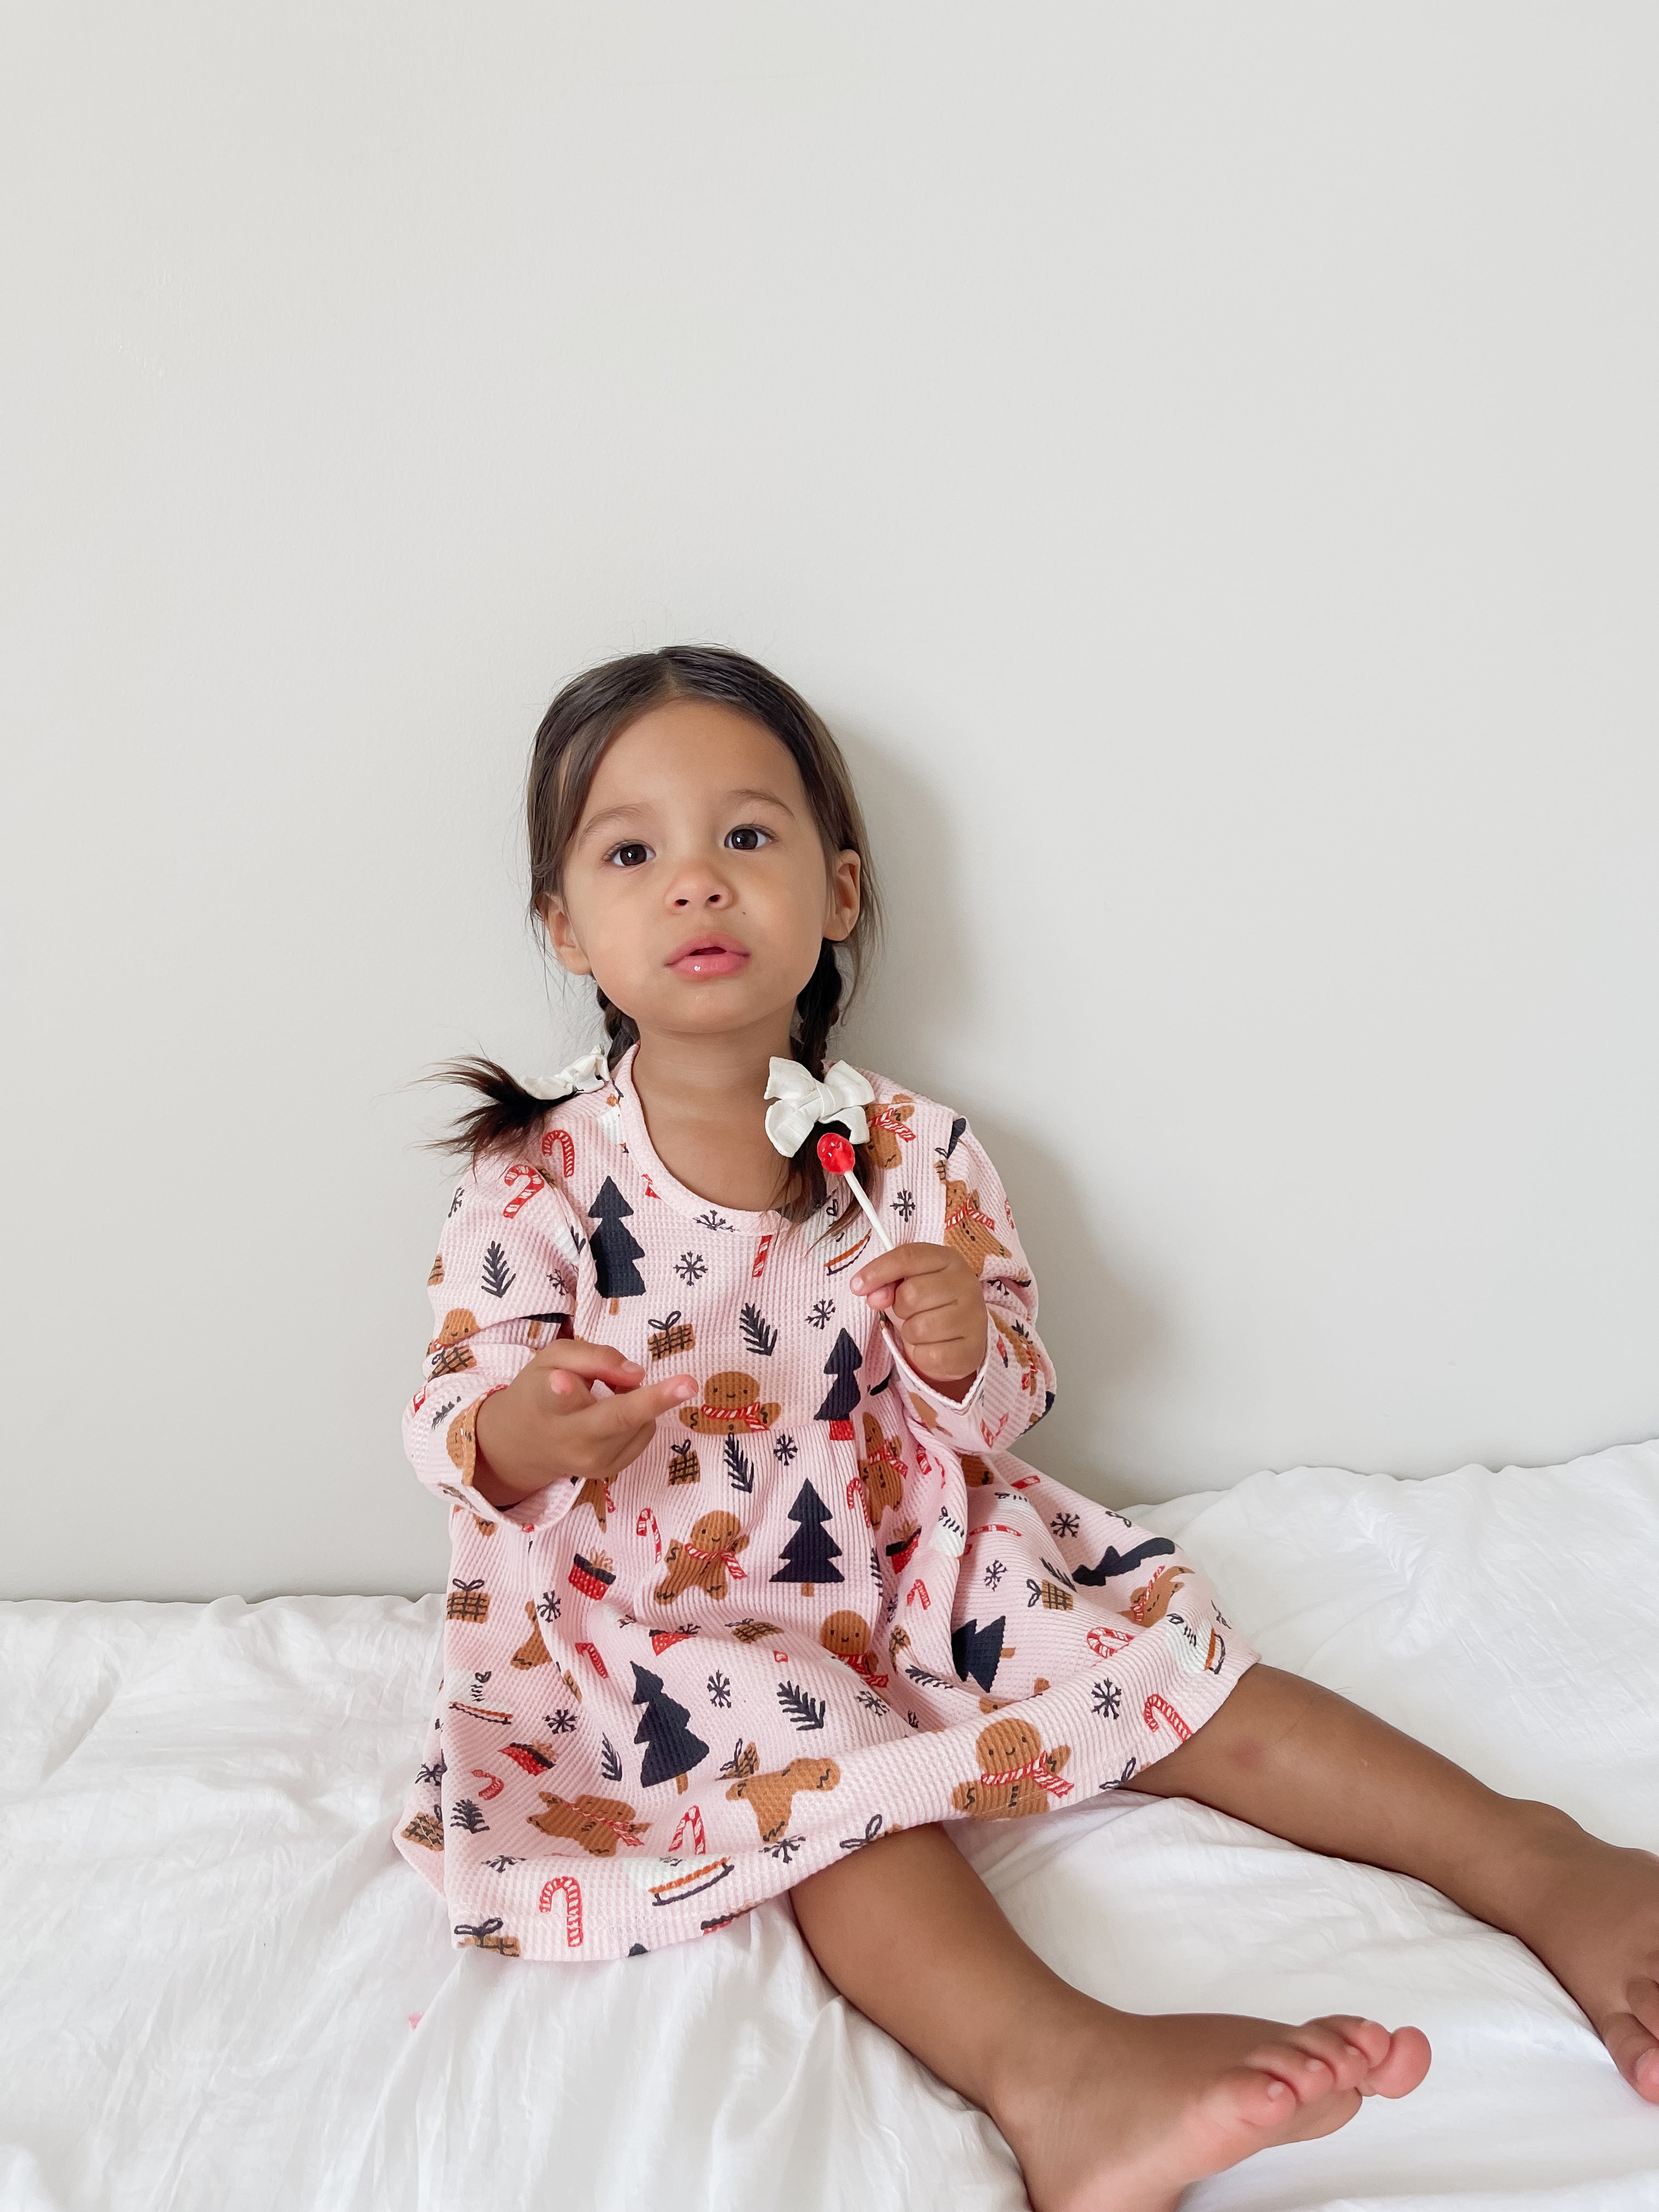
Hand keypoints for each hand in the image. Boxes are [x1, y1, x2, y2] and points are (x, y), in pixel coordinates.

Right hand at [473, 1337, 695, 1503]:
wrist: (523, 1448)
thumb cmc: (539, 1392)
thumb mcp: (552, 1359)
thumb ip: (591, 1357)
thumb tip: (636, 1373)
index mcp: (545, 1405)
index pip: (555, 1399)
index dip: (562, 1390)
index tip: (561, 1381)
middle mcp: (570, 1440)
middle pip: (614, 1419)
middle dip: (652, 1400)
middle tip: (689, 1383)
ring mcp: (594, 1461)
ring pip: (637, 1420)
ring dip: (637, 1397)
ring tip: (611, 1390)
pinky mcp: (612, 1471)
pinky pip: (643, 1432)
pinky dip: (639, 1415)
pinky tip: (613, 1410)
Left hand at [849, 1242, 987, 1398]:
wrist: (960, 1338)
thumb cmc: (929, 1305)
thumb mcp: (906, 1285)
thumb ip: (886, 1283)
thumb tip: (871, 1295)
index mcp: (949, 1260)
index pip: (908, 1257)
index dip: (878, 1271)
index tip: (856, 1286)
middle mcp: (967, 1284)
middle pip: (911, 1294)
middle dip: (900, 1308)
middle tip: (910, 1312)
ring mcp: (972, 1317)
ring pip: (918, 1327)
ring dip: (910, 1332)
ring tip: (923, 1329)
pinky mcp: (970, 1350)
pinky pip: (927, 1355)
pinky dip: (920, 1354)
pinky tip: (932, 1347)